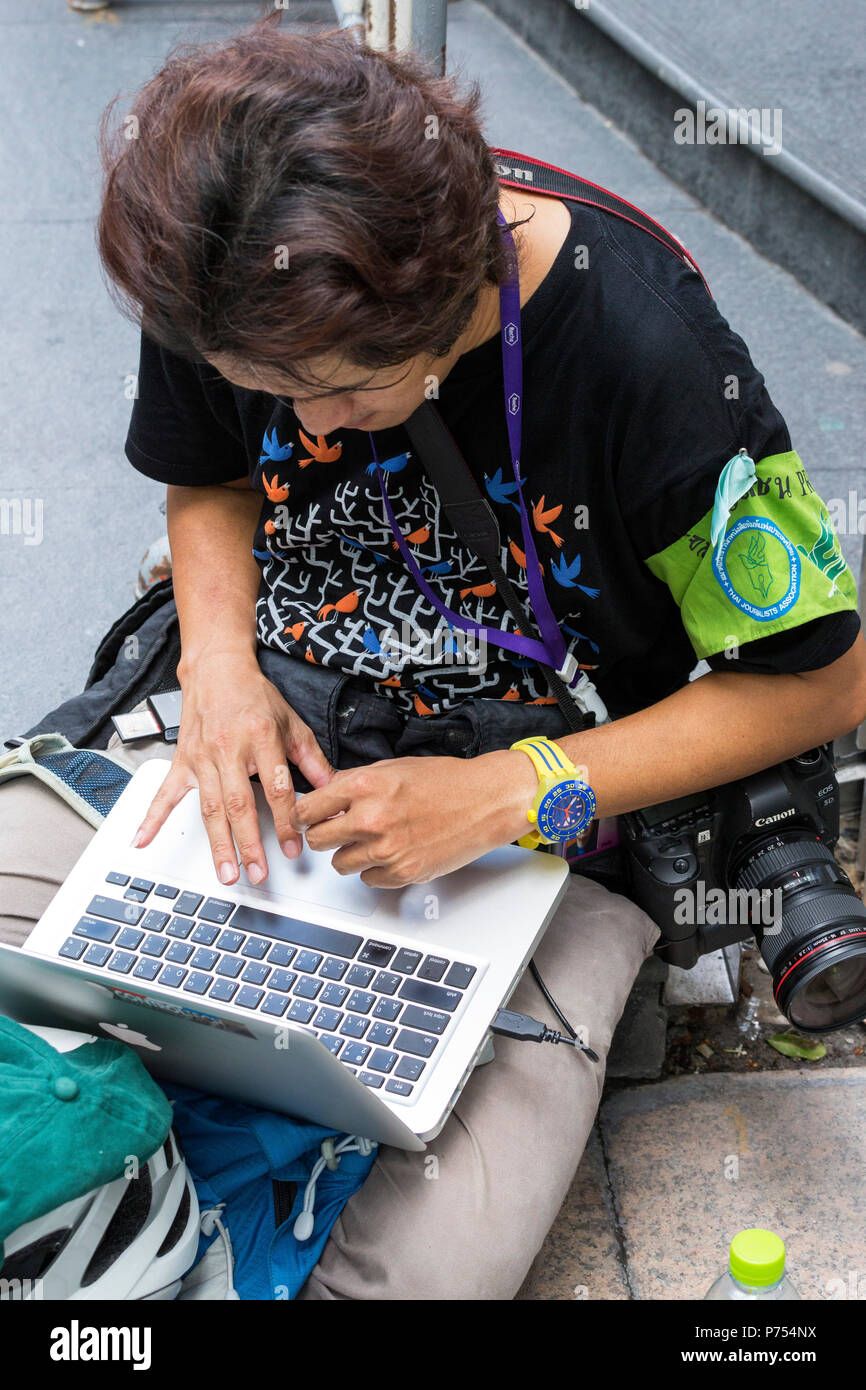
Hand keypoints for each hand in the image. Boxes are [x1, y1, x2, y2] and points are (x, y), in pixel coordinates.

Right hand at [130, 652, 333, 884]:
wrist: (217, 671)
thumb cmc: (254, 698)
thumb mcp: (292, 724)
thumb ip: (312, 761)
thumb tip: (334, 791)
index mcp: (261, 738)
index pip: (276, 788)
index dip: (286, 821)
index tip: (293, 848)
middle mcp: (229, 749)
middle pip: (239, 804)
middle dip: (249, 843)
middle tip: (257, 873)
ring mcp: (202, 758)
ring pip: (209, 807)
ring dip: (218, 844)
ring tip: (227, 873)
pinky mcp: (183, 762)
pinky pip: (166, 793)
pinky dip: (153, 818)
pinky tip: (143, 840)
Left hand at [292, 749, 537, 886]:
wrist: (485, 801)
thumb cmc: (445, 781)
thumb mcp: (392, 768)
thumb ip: (354, 784)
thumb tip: (324, 799)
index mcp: (365, 786)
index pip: (308, 809)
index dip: (303, 815)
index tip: (304, 819)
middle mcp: (371, 818)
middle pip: (317, 840)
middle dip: (323, 835)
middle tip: (337, 830)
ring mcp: (387, 849)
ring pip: (339, 864)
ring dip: (349, 853)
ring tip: (372, 840)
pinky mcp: (403, 873)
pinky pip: (367, 879)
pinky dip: (375, 869)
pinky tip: (392, 851)